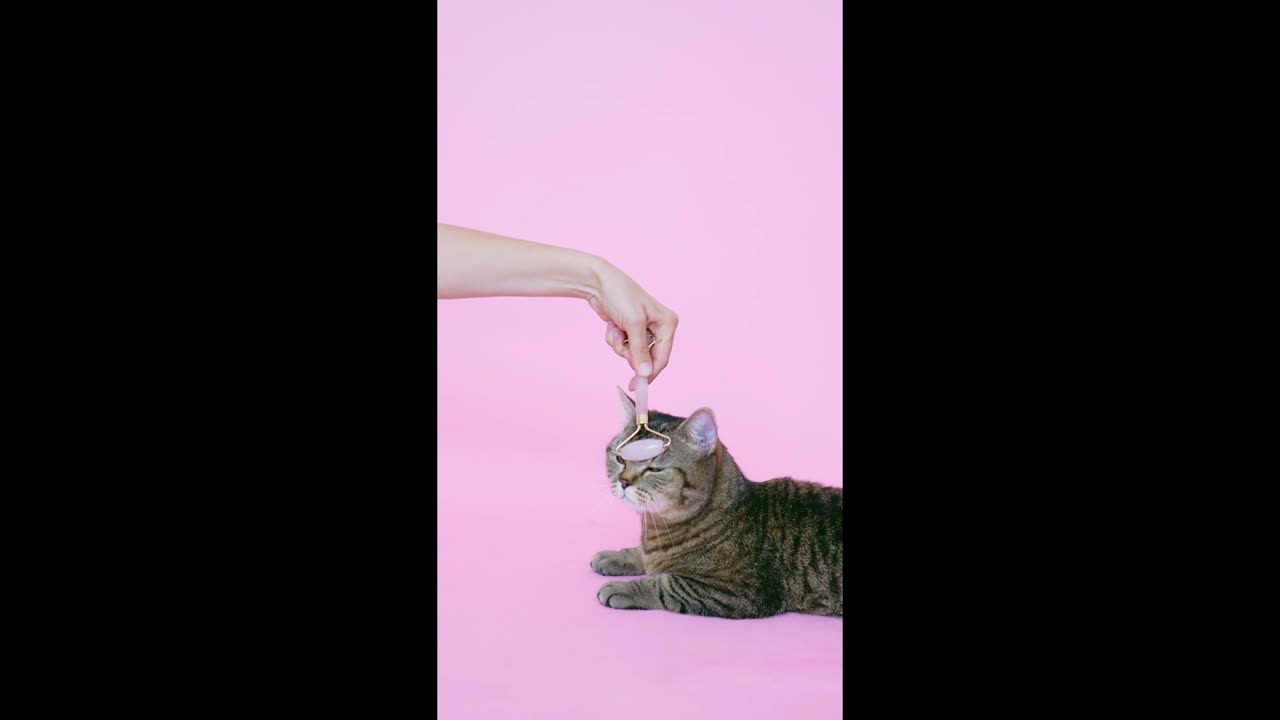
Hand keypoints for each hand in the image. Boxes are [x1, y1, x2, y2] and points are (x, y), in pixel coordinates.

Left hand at [587, 263, 678, 388]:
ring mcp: (643, 329)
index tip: (636, 386)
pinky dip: (615, 339)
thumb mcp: (633, 325)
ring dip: (620, 345)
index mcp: (667, 324)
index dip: (649, 373)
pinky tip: (612, 325)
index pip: (662, 357)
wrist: (598, 283)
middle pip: (647, 358)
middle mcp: (659, 327)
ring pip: (633, 354)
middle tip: (622, 345)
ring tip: (616, 328)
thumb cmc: (621, 296)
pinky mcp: (630, 330)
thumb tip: (645, 374)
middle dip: (631, 353)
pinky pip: (623, 346)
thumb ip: (640, 351)